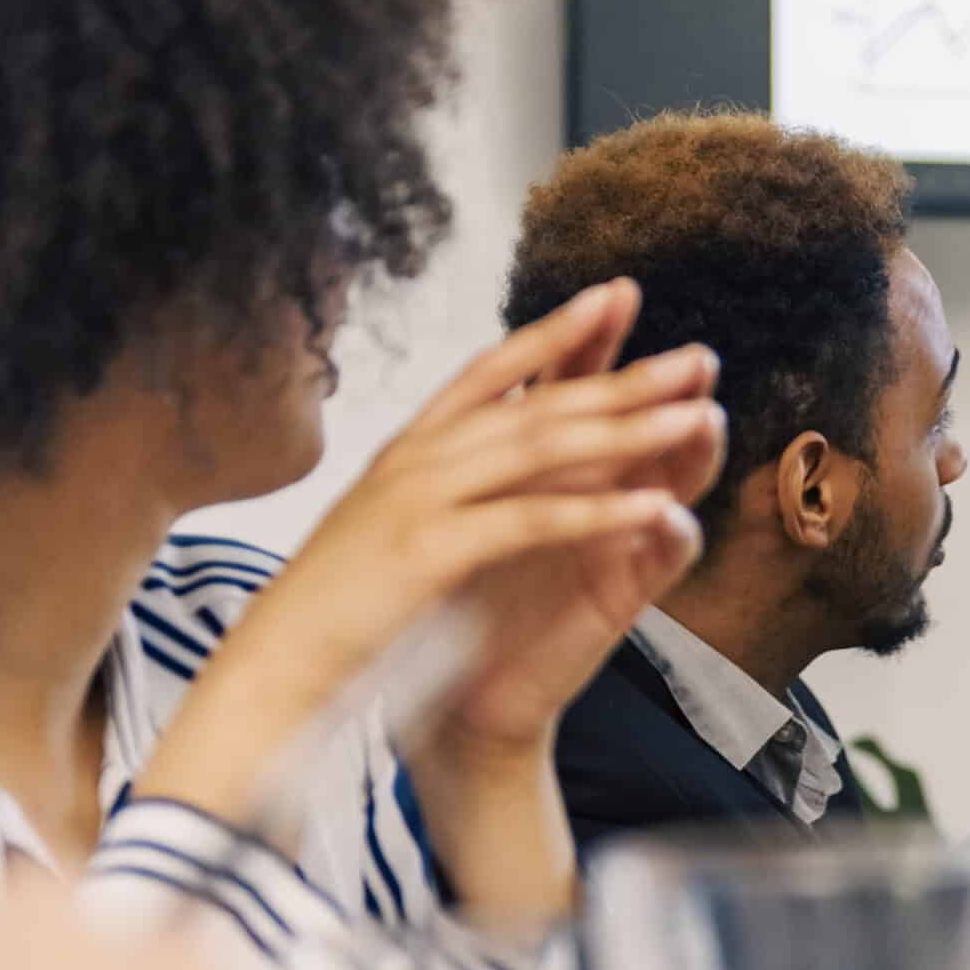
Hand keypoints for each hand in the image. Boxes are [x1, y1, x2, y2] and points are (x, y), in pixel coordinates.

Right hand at [140, 280, 723, 913]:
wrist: (271, 671)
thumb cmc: (333, 610)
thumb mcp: (383, 527)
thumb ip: (430, 488)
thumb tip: (469, 459)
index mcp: (407, 450)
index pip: (490, 371)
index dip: (554, 332)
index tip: (614, 299)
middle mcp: (415, 457)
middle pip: (536, 400)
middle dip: (621, 373)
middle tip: (696, 354)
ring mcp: (420, 497)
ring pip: (544, 447)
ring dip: (629, 429)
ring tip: (698, 413)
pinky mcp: (431, 550)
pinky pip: (530, 519)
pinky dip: (596, 510)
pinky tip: (653, 504)